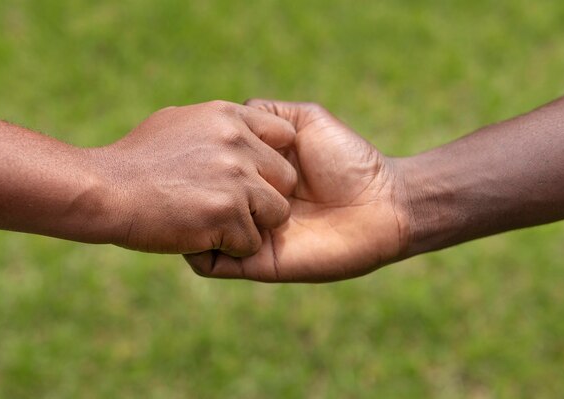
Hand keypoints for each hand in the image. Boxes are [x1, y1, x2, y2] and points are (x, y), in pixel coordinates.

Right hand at [88, 101, 296, 254]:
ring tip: (214, 223)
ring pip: (277, 213)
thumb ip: (217, 127)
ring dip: (252, 225)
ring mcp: (235, 179)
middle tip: (231, 205)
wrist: (104, 190)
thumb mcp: (179, 122)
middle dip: (265, 196)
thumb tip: (238, 129)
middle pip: (287, 179)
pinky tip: (198, 236)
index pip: (285, 134)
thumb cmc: (135, 159)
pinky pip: (252, 242)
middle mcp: (238, 143)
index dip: (273, 159)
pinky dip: (230, 249)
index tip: (256, 175)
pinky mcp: (227, 215)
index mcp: (228, 117)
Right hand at [184, 100, 409, 281]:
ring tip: (196, 204)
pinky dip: (195, 252)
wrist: (381, 205)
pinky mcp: (257, 262)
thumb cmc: (348, 159)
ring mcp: (251, 234)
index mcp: (256, 175)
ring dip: (192, 219)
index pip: (210, 172)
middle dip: (185, 191)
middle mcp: (249, 204)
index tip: (186, 148)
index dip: (196, 160)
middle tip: (183, 179)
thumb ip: (269, 114)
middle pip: (199, 204)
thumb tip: (233, 113)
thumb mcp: (305, 121)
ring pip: (198, 234)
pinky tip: (195, 231)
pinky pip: (211, 265)